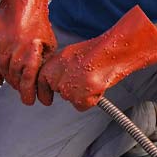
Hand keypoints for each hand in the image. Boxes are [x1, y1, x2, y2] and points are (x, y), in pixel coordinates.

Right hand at [0, 0, 56, 104]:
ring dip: (9, 81)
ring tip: (14, 83)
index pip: (28, 84)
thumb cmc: (37, 20)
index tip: (32, 101)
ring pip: (3, 73)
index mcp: (31, 55)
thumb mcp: (49, 43)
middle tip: (24, 93)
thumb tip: (45, 79)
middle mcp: (15, 54)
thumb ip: (45, 62)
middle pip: (14, 80)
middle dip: (20, 89)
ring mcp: (2, 48)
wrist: (22, 1)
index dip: (29, 95)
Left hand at [37, 6, 156, 110]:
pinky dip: (91, 100)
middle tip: (85, 80)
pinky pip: (82, 106)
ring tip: (94, 79)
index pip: (42, 81)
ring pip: (72, 99)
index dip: (44, 91)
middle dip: (70, 90)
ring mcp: (69, 87)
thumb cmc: (99, 51)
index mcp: (55, 62)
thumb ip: (62, 68)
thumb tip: (57, 80)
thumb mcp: (73, 54)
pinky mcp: (80, 97)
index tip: (47, 99)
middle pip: (60, 91)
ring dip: (82, 94)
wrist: (114, 51)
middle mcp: (58, 75)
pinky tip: (98, 86)